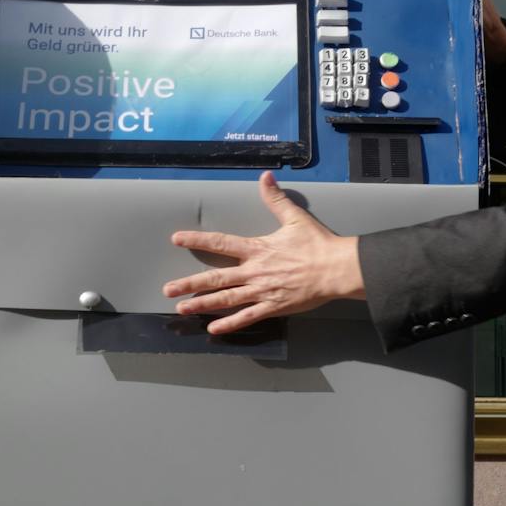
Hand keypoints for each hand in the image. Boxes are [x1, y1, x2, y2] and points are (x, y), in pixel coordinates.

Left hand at [163, 172, 365, 334]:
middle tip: (168, 289)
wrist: (337, 269)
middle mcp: (255, 271)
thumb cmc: (318, 245)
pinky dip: (230, 323)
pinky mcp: (273, 306)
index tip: (177, 239)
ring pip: (226, 299)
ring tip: (182, 309)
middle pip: (216, 278)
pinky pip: (247, 317)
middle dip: (189, 284)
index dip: (197, 240)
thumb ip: (275, 199)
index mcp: (257, 249)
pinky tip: (214, 328)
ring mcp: (262, 291)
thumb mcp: (295, 218)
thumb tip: (265, 178)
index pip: (221, 243)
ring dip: (202, 304)